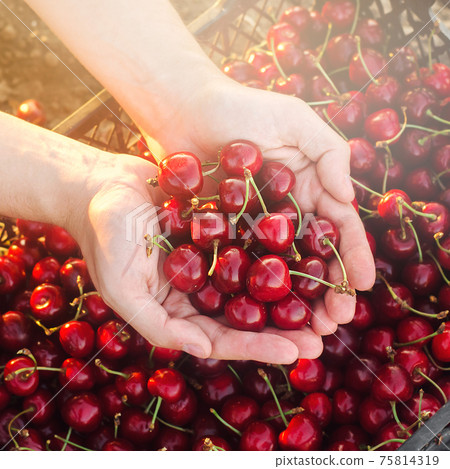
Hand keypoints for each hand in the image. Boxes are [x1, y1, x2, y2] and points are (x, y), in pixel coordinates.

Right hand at [74, 154, 319, 363]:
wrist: (100, 185)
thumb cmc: (104, 237)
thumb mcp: (121, 287)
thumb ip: (156, 323)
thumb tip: (203, 351)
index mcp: (179, 308)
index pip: (223, 337)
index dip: (258, 347)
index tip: (295, 351)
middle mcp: (201, 287)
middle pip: (248, 312)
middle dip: (284, 325)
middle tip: (323, 334)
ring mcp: (212, 255)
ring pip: (256, 278)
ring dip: (289, 289)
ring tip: (326, 297)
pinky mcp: (220, 225)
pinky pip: (251, 237)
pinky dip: (276, 245)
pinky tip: (307, 248)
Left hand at [145, 79, 375, 336]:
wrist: (184, 111)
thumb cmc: (242, 109)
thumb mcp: (295, 119)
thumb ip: (329, 153)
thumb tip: (348, 197)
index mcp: (308, 188)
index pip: (337, 228)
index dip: (351, 256)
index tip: (361, 286)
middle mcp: (285, 213)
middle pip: (312, 257)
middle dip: (328, 289)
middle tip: (335, 322)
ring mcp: (253, 227)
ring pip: (281, 269)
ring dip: (295, 299)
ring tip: (307, 328)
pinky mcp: (224, 233)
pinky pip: (242, 264)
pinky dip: (254, 289)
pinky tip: (262, 314)